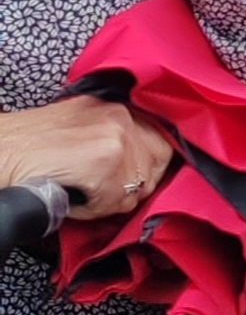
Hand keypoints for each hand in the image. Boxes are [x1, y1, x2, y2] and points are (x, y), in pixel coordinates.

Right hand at [0, 96, 175, 218]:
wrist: (0, 152)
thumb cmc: (30, 146)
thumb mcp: (80, 129)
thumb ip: (113, 140)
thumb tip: (141, 172)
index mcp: (118, 107)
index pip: (161, 143)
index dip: (147, 169)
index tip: (130, 181)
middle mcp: (121, 116)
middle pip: (155, 168)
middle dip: (132, 187)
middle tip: (101, 191)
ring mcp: (116, 137)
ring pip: (136, 190)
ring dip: (109, 200)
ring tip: (80, 190)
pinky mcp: (105, 160)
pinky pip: (115, 201)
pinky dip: (92, 208)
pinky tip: (72, 195)